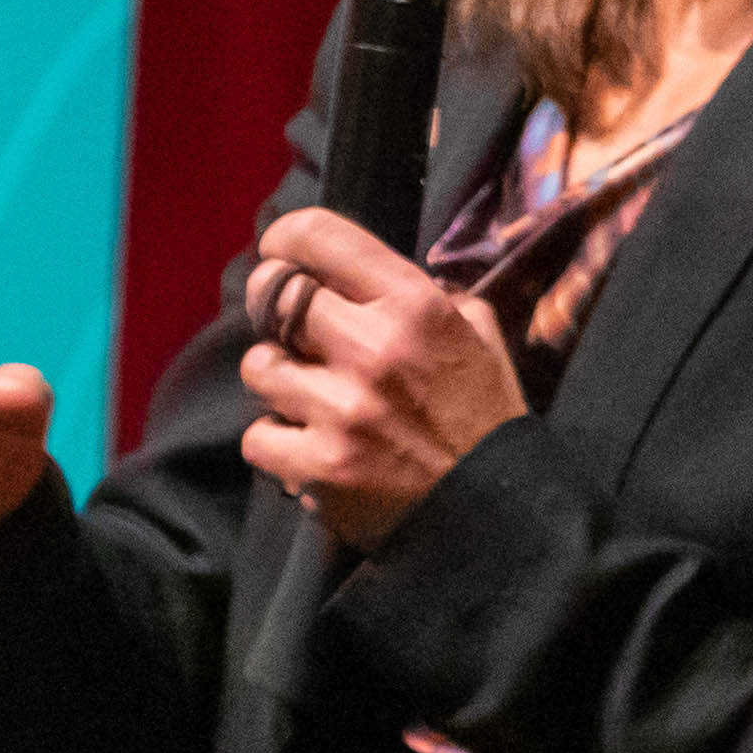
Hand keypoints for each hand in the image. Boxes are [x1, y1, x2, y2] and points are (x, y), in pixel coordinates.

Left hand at [236, 208, 526, 544]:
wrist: (495, 515)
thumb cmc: (485, 421)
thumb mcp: (481, 339)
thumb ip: (433, 296)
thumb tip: (377, 277)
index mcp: (415, 306)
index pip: (320, 236)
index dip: (287, 239)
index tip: (281, 252)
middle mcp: (373, 349)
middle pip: (272, 296)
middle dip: (270, 307)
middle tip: (288, 329)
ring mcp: (341, 411)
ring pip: (258, 368)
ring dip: (276, 379)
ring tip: (308, 395)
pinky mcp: (319, 467)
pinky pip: (257, 436)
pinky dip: (274, 442)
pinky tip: (305, 445)